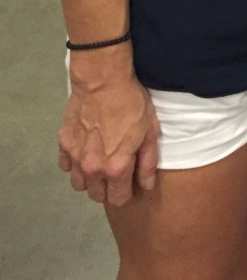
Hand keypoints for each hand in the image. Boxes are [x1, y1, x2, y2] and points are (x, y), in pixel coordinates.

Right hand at [58, 71, 158, 206]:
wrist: (102, 80)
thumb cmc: (131, 103)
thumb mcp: (149, 131)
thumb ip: (147, 162)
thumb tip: (146, 185)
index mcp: (116, 168)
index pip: (118, 199)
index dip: (127, 194)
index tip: (131, 183)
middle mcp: (92, 169)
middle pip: (97, 195)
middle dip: (108, 189)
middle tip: (117, 171)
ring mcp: (75, 157)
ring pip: (79, 184)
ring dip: (90, 179)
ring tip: (101, 163)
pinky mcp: (63, 144)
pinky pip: (66, 166)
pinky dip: (75, 164)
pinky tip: (86, 151)